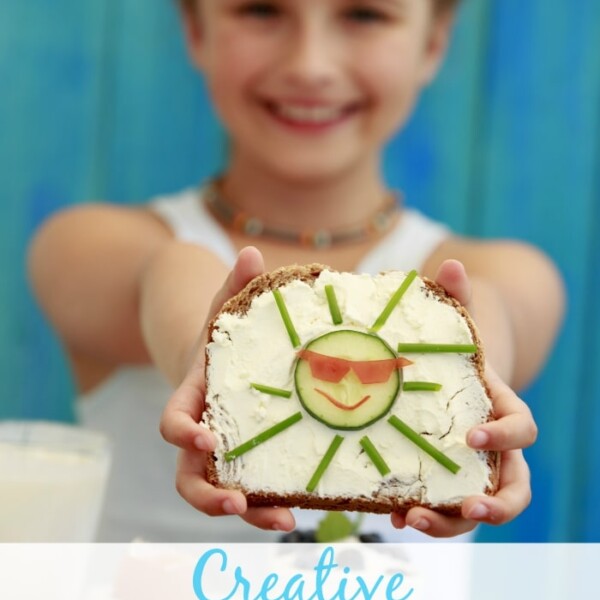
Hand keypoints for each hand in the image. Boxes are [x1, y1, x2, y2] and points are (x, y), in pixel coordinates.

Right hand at [159, 246, 295, 531]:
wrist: (224, 362)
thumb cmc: (223, 336)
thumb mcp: (226, 309)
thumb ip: (234, 285)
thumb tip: (253, 251)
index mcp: (191, 397)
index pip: (172, 421)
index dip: (181, 433)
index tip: (202, 439)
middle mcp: (200, 433)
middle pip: (189, 476)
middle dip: (207, 496)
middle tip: (236, 505)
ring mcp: (223, 453)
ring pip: (222, 492)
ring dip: (248, 512)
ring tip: (284, 521)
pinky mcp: (249, 461)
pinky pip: (254, 489)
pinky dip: (272, 501)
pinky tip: (302, 505)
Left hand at [390, 260, 536, 536]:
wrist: (440, 377)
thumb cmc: (451, 354)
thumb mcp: (453, 327)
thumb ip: (456, 298)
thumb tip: (449, 262)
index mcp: (502, 410)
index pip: (523, 430)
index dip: (505, 435)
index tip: (474, 434)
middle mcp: (492, 448)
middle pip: (514, 488)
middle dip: (497, 505)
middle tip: (467, 509)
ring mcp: (467, 470)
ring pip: (475, 509)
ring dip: (451, 524)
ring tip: (412, 520)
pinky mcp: (440, 482)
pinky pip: (439, 509)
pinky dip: (422, 514)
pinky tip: (391, 513)